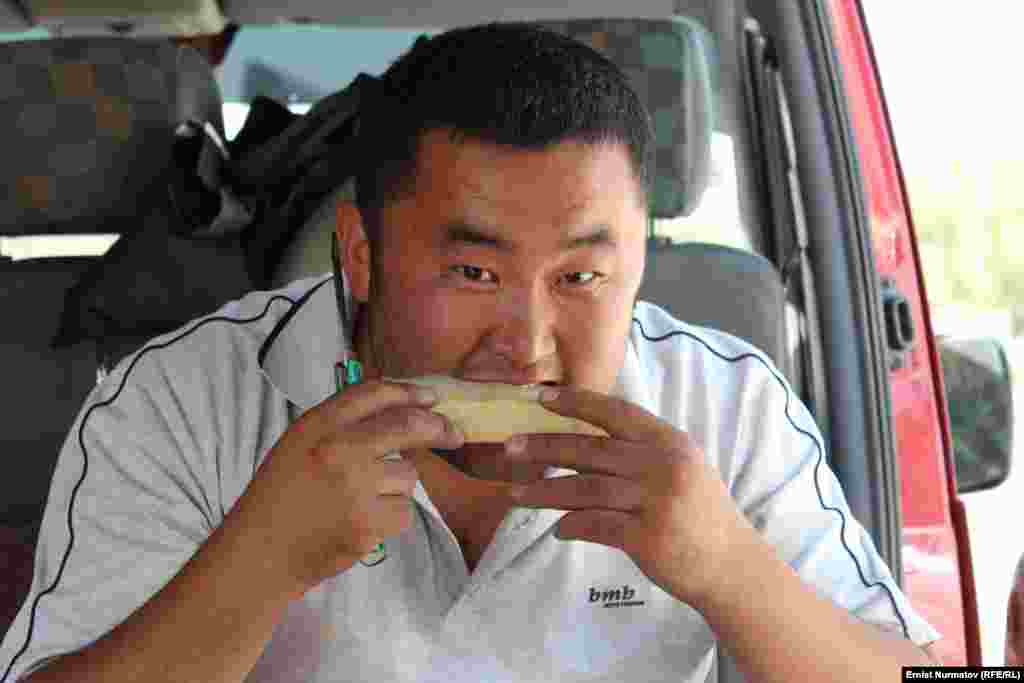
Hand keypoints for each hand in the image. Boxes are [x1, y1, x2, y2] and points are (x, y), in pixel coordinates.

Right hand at [228, 380, 464, 597]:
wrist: (260, 553)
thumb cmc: (282, 495)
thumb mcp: (299, 443)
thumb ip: (342, 423)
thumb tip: (403, 406)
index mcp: (318, 425)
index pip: (375, 394)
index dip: (410, 392)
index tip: (431, 398)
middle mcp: (338, 450)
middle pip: (408, 426)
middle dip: (438, 428)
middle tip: (452, 433)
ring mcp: (355, 489)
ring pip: (408, 475)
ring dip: (397, 486)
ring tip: (363, 499)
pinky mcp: (368, 525)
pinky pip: (404, 511)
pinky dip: (391, 517)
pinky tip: (363, 522)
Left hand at [503, 386, 757, 608]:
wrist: (731, 565)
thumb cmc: (699, 514)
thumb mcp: (681, 467)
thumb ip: (641, 451)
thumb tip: (584, 440)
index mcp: (668, 442)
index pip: (615, 412)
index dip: (575, 403)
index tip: (538, 398)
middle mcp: (662, 465)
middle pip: (590, 450)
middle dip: (544, 447)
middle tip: (508, 448)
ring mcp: (655, 501)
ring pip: (584, 489)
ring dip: (543, 491)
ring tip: (513, 494)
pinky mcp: (647, 537)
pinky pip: (594, 525)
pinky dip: (570, 526)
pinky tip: (557, 529)